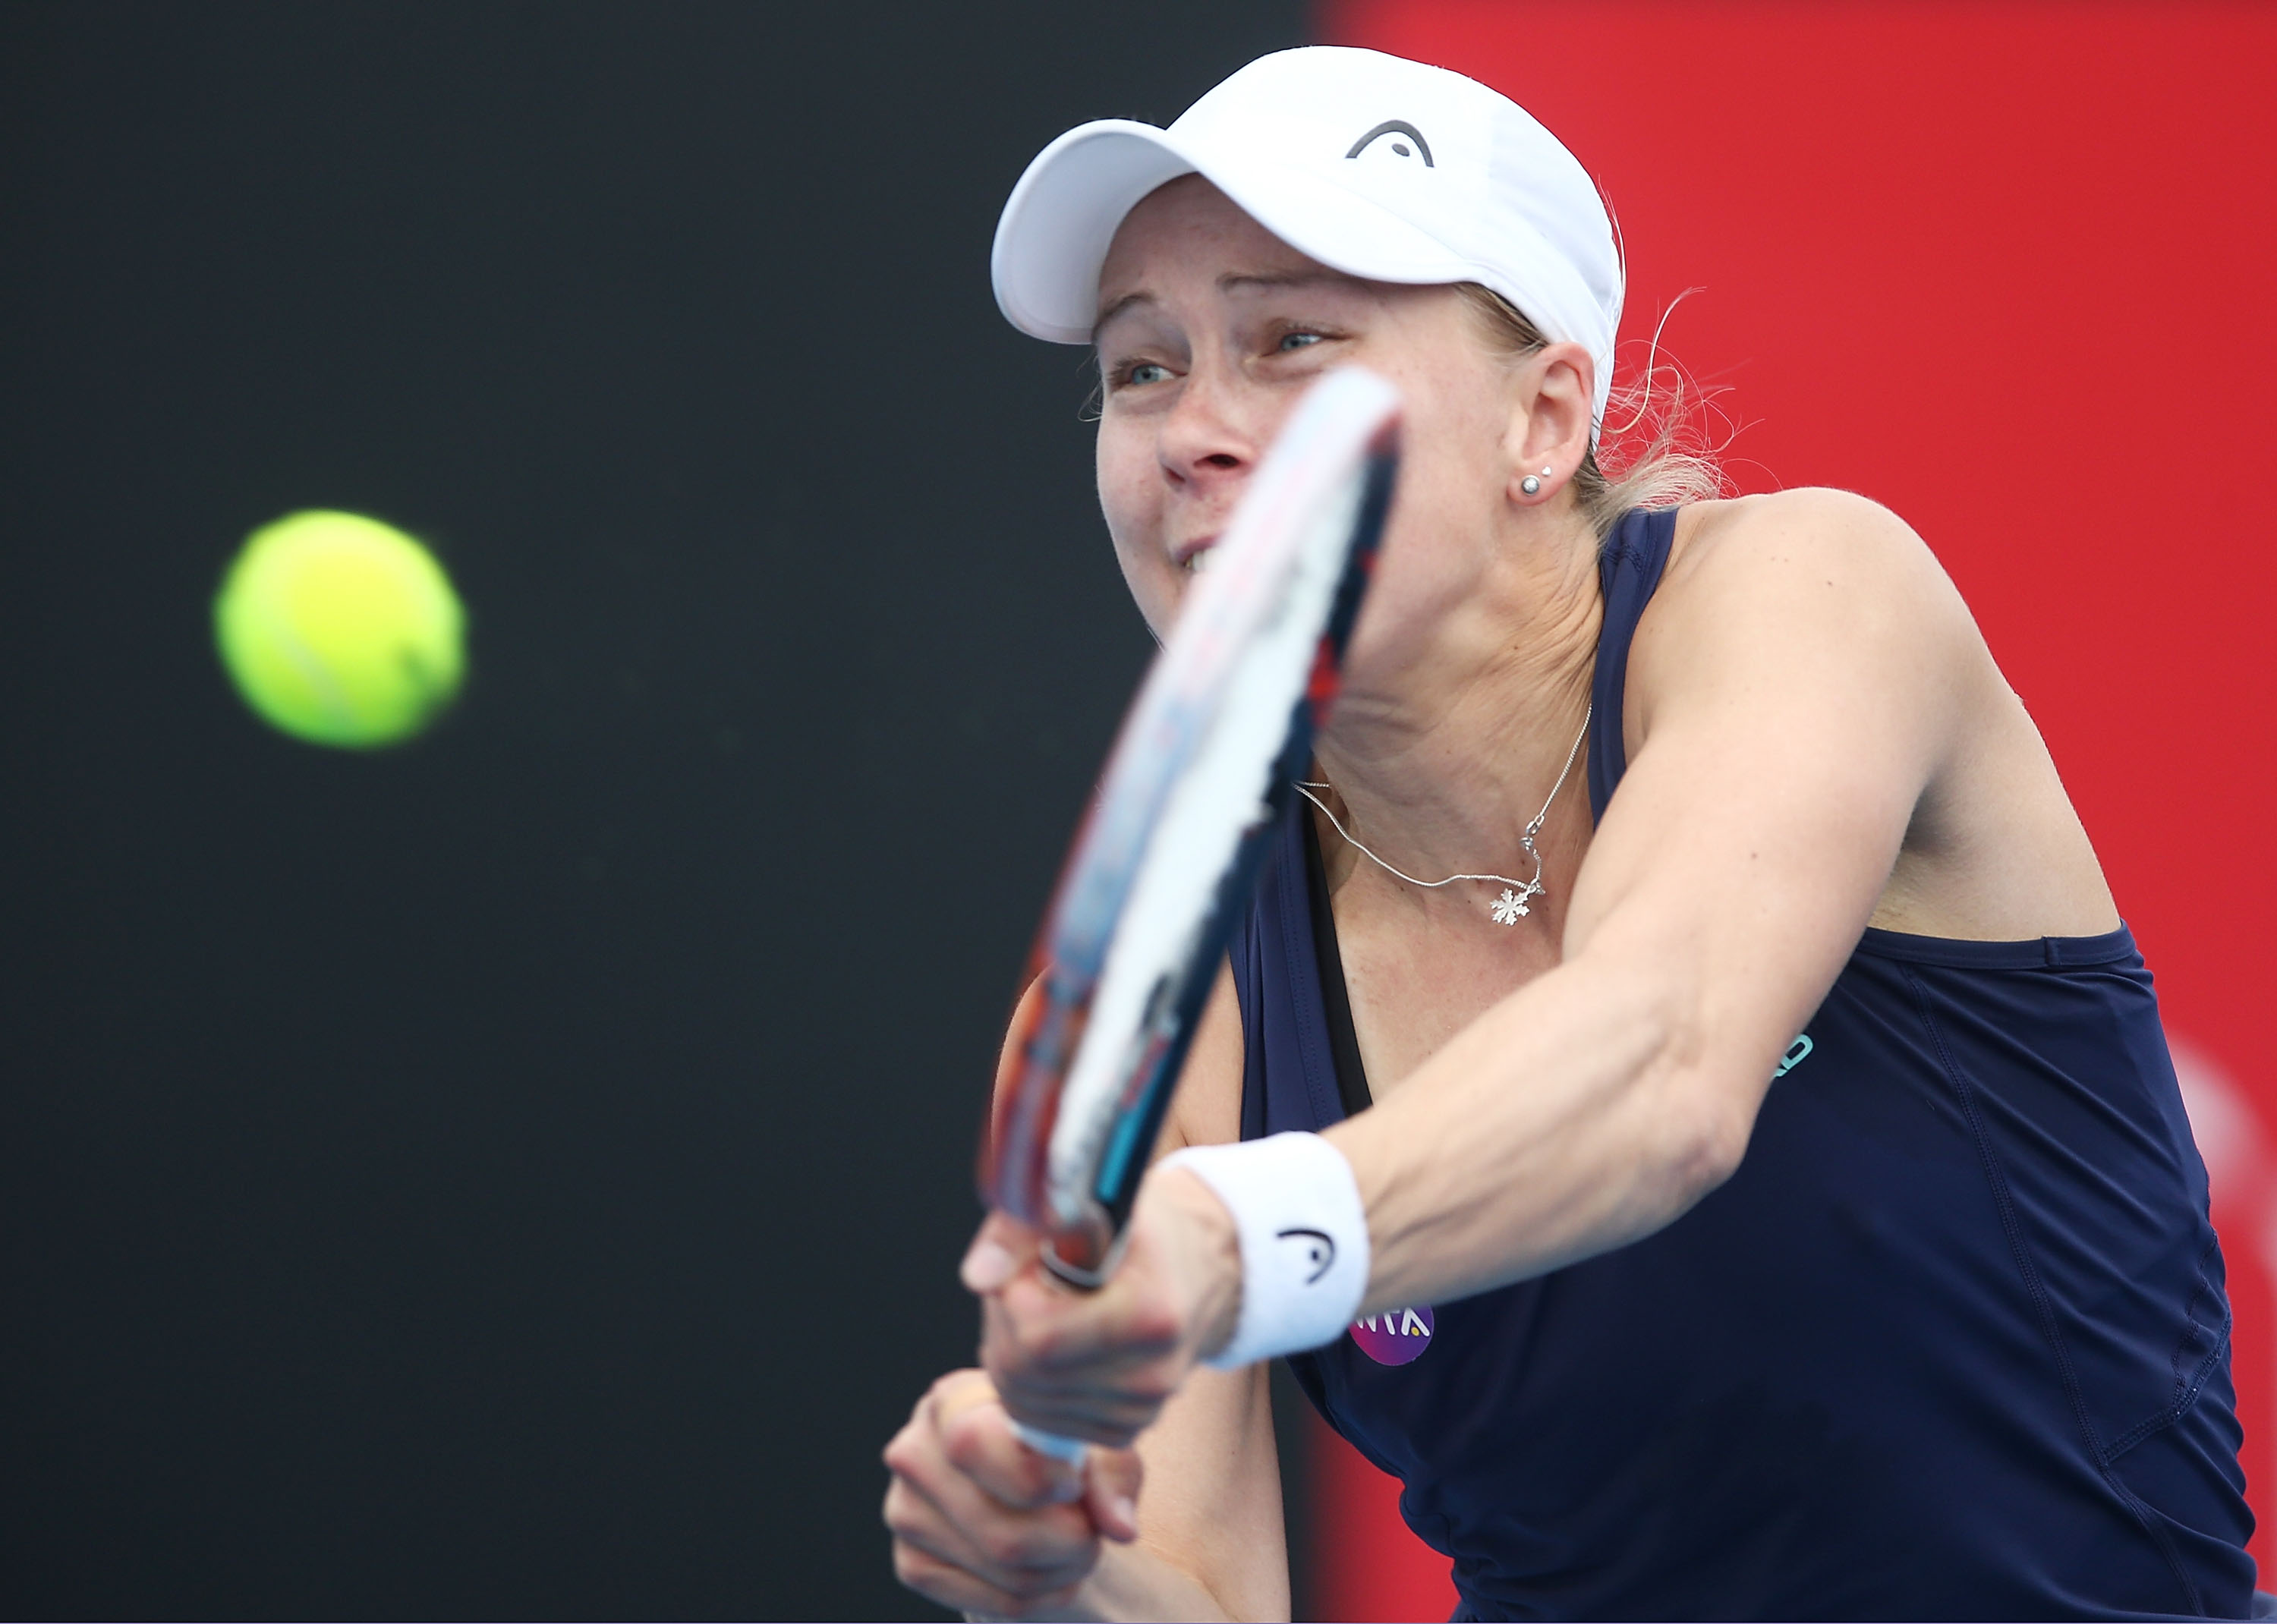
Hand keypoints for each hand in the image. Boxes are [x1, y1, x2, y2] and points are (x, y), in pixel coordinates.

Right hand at [883, 1369, 1141, 1618]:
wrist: (1018, 1474)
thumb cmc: (1057, 1445)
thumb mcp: (1090, 1440)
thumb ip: (1111, 1472)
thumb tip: (1120, 1528)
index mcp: (952, 1400)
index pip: (973, 1446)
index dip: (1036, 1478)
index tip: (1075, 1482)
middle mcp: (914, 1453)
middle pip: (1001, 1532)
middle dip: (1071, 1543)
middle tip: (1093, 1531)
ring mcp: (904, 1512)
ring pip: (1003, 1571)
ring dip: (1063, 1571)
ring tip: (1079, 1546)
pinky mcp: (911, 1563)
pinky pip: (989, 1602)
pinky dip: (1039, 1596)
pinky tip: (1052, 1570)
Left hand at [961, 1164, 1242, 1449]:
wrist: (1196, 1266)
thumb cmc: (1135, 1229)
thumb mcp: (1083, 1201)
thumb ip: (1021, 1230)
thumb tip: (980, 1277)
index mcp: (1150, 1313)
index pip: (1039, 1337)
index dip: (1013, 1299)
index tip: (1029, 1267)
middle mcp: (1154, 1373)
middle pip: (1026, 1374)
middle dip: (1006, 1326)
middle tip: (1028, 1286)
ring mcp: (1143, 1407)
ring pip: (1027, 1403)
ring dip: (1013, 1356)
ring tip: (1044, 1311)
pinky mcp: (1128, 1428)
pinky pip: (1045, 1421)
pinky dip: (1033, 1386)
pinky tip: (1058, 1345)